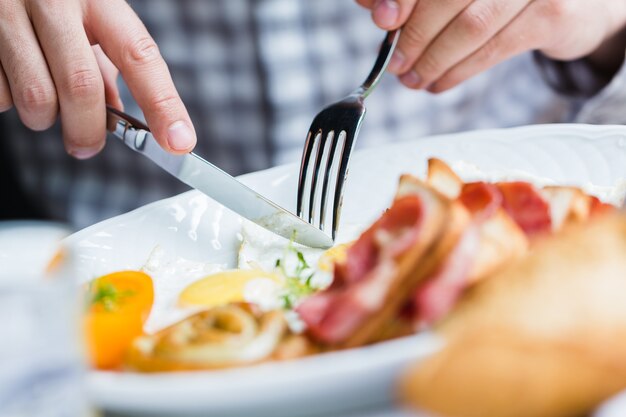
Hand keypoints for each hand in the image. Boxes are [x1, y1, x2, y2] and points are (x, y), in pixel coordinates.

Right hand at [0, 0, 195, 157]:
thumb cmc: (48, 2)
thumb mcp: (86, 20)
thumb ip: (106, 65)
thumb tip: (116, 118)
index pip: (139, 56)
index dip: (162, 104)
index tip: (178, 142)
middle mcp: (53, 0)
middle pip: (82, 86)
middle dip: (88, 130)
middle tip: (87, 145)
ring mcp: (7, 13)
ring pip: (36, 98)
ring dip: (45, 119)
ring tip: (43, 105)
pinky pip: (0, 96)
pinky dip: (9, 103)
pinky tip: (12, 79)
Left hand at [357, 0, 625, 92]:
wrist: (573, 3)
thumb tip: (375, 8)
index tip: (383, 21)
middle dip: (415, 35)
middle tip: (395, 64)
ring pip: (471, 26)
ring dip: (435, 61)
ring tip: (413, 80)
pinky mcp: (551, 12)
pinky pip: (495, 48)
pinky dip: (459, 71)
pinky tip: (439, 83)